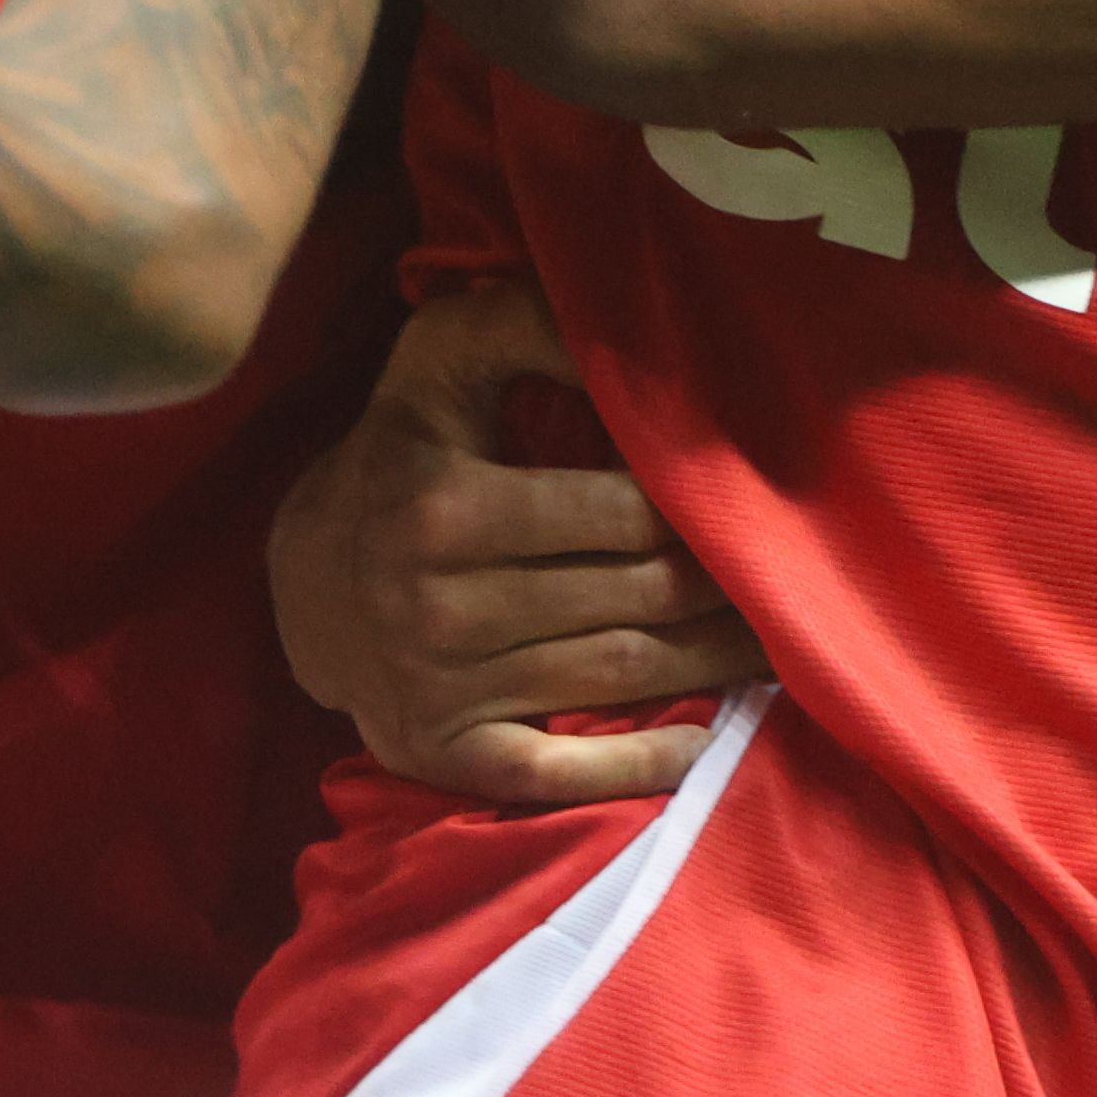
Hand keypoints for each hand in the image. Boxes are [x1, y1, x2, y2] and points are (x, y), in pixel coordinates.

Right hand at [271, 274, 769, 805]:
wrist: (301, 585)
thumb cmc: (395, 457)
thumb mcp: (433, 365)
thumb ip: (517, 324)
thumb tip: (623, 331)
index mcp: (446, 506)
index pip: (615, 513)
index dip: (695, 508)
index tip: (752, 500)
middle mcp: (443, 604)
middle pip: (632, 598)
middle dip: (724, 588)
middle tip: (795, 576)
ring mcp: (445, 688)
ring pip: (619, 677)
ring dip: (713, 665)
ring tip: (782, 643)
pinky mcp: (448, 755)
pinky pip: (557, 772)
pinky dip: (635, 767)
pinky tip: (702, 746)